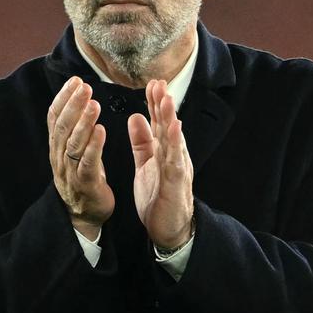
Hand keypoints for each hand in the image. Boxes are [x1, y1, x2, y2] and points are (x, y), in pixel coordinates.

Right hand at [47, 76, 114, 239]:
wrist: (84, 215)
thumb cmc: (83, 176)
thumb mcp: (75, 149)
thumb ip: (75, 127)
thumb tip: (79, 97)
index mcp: (57, 147)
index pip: (54, 117)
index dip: (64, 98)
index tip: (76, 80)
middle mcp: (59, 157)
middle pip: (62, 127)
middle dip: (73, 104)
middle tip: (85, 86)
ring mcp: (70, 172)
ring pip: (73, 144)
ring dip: (83, 122)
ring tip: (94, 104)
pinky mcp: (85, 185)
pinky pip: (87, 164)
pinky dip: (93, 146)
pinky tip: (102, 130)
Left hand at [128, 79, 193, 248]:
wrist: (168, 229)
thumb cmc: (158, 196)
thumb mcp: (147, 163)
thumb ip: (142, 142)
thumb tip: (136, 116)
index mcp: (165, 151)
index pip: (160, 123)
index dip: (155, 104)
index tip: (152, 83)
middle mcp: (174, 156)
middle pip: (168, 126)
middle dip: (163, 104)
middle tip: (159, 83)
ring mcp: (177, 169)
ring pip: (174, 140)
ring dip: (170, 119)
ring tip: (167, 99)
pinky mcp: (175, 185)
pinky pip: (175, 163)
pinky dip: (175, 145)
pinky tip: (174, 130)